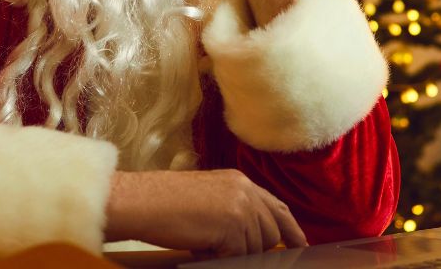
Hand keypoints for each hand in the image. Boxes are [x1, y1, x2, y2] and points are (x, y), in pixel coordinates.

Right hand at [104, 169, 307, 255]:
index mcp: (240, 181)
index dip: (291, 229)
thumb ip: (234, 211)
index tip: (299, 245)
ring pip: (256, 248)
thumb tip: (252, 240)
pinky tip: (200, 250)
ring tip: (205, 247)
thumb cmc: (163, 203)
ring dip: (233, 254)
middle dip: (258, 250)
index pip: (277, 207)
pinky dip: (219, 259)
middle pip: (271, 232)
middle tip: (231, 253)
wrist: (141, 201)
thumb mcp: (207, 198)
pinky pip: (238, 256)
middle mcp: (245, 191)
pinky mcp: (232, 227)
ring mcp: (240, 208)